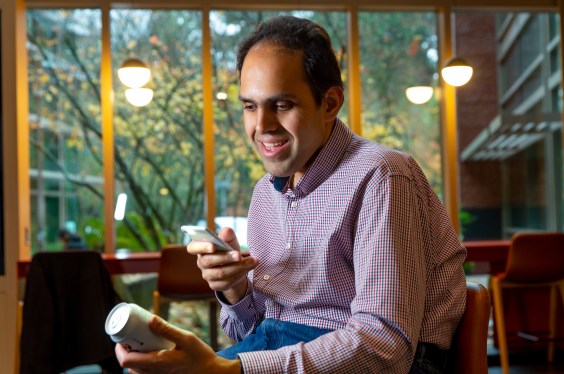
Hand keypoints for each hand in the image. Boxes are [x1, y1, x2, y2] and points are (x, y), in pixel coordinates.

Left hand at [115, 315, 240, 373]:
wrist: (211, 373)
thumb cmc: (200, 357)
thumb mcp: (186, 338)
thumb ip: (167, 329)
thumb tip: (150, 319)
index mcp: (157, 363)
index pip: (126, 361)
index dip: (119, 350)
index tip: (122, 338)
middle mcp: (155, 373)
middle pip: (128, 366)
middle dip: (125, 351)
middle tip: (131, 337)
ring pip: (136, 371)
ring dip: (134, 358)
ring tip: (140, 344)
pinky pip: (146, 373)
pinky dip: (142, 364)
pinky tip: (151, 352)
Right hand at [187, 227, 257, 303]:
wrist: (235, 267)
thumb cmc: (228, 250)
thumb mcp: (229, 241)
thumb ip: (227, 235)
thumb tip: (227, 231)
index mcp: (200, 248)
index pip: (193, 247)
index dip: (201, 247)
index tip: (213, 246)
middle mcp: (201, 262)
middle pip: (209, 261)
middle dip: (226, 257)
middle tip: (238, 255)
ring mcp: (207, 275)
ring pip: (221, 273)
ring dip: (238, 267)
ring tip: (252, 260)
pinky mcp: (215, 285)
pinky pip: (227, 281)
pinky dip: (240, 274)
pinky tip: (249, 267)